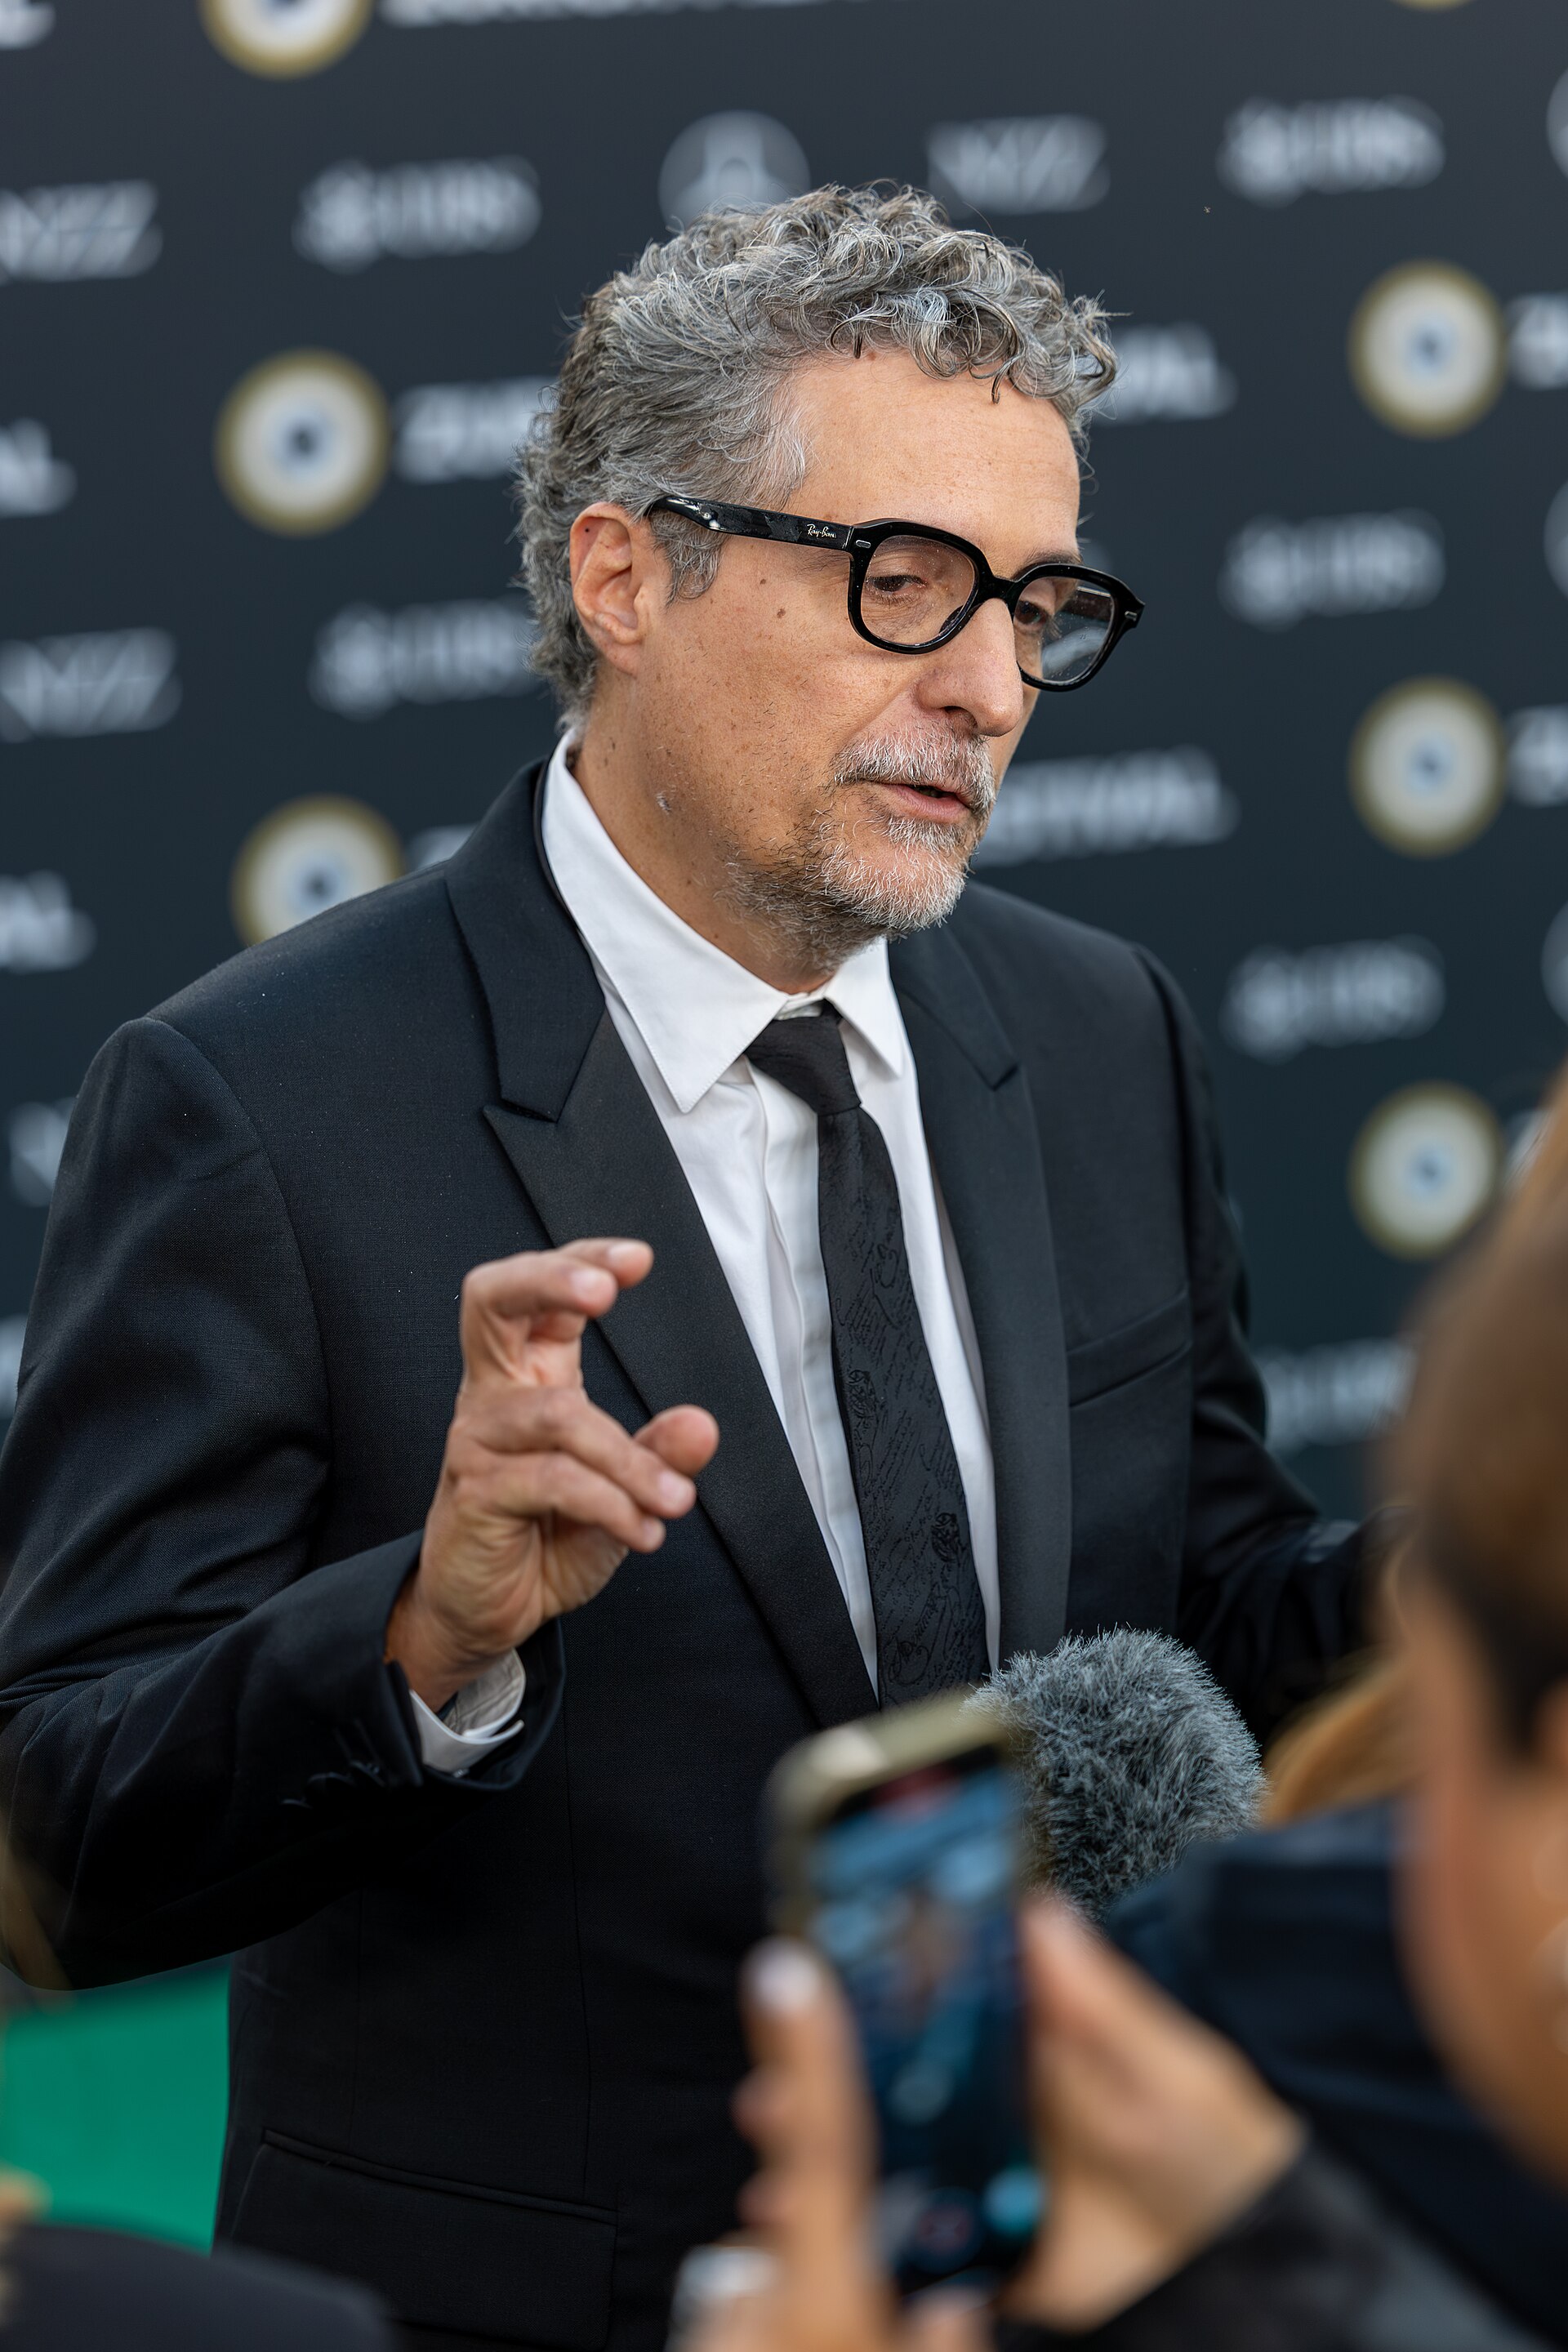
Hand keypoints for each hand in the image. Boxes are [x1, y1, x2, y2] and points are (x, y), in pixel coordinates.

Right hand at [386, 1239, 718, 1709]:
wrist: (486, 1613)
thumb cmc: (543, 1540)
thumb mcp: (620, 1494)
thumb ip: (657, 1455)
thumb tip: (702, 1424)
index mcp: (525, 1377)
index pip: (539, 1295)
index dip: (580, 1262)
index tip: (638, 1259)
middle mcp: (493, 1396)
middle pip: (489, 1301)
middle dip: (547, 1279)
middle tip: (607, 1290)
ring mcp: (476, 1440)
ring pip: (558, 1415)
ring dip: (630, 1460)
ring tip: (675, 1501)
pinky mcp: (474, 1492)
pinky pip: (553, 1480)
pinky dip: (611, 1504)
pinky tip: (644, 1532)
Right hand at [698, 1904, 1302, 2351]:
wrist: (1300, 2297)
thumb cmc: (1242, 2170)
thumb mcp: (1181, 2083)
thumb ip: (1105, 2013)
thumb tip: (1039, 1912)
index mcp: (1042, 2067)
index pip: (939, 2022)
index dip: (867, 2007)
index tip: (809, 1989)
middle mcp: (1010, 2135)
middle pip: (895, 2104)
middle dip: (821, 2095)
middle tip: (770, 2094)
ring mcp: (1004, 2212)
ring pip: (894, 2184)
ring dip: (829, 2178)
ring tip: (782, 2184)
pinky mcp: (1010, 2283)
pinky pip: (925, 2267)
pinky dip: (873, 2261)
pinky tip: (836, 2251)